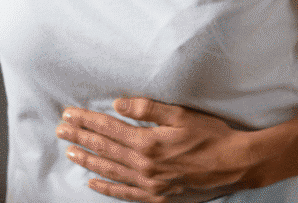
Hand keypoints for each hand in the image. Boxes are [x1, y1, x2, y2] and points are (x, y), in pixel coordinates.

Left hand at [55, 97, 252, 200]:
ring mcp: (149, 185)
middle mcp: (144, 166)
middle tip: (60, 130)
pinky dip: (106, 188)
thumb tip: (118, 104)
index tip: (68, 114)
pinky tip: (92, 183)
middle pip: (103, 148)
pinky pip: (124, 193)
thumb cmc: (211, 136)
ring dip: (87, 160)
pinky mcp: (157, 197)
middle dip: (80, 137)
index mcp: (147, 142)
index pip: (107, 128)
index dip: (86, 120)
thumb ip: (147, 109)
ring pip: (109, 170)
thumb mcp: (181, 115)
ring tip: (70, 151)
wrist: (237, 165)